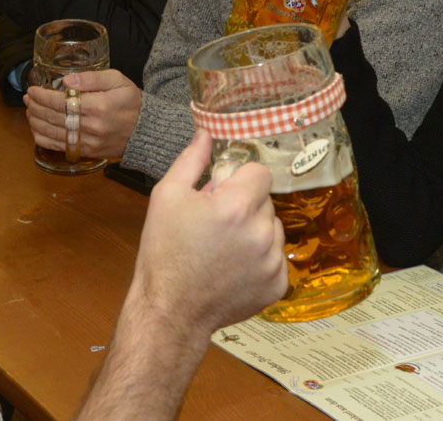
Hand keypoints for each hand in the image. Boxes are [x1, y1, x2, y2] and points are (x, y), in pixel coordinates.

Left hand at [25, 68, 140, 159]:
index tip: (33, 90)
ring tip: (29, 110)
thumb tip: (67, 80)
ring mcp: (88, 142)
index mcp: (99, 106)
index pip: (62, 102)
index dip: (43, 96)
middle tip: (28, 98)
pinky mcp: (86, 152)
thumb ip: (92, 78)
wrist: (145, 130)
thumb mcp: (117, 80)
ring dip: (35, 121)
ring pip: (52, 133)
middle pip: (53, 117)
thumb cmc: (131, 102)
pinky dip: (42, 138)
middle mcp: (91, 127)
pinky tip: (36, 128)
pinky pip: (58, 147)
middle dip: (36, 107)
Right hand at [73, 131, 286, 418]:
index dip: (239, 179)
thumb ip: (192, 160)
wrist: (170, 311)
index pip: (259, 172)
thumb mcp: (167, 196)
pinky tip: (232, 268)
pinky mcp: (278, 284)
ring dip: (254, 231)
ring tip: (223, 249)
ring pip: (273, 227)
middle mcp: (262, 231)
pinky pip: (275, 257)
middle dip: (244, 205)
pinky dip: (260, 260)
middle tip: (215, 225)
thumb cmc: (164, 252)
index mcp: (238, 205)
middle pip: (265, 200)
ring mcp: (273, 260)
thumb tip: (207, 132)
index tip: (220, 194)